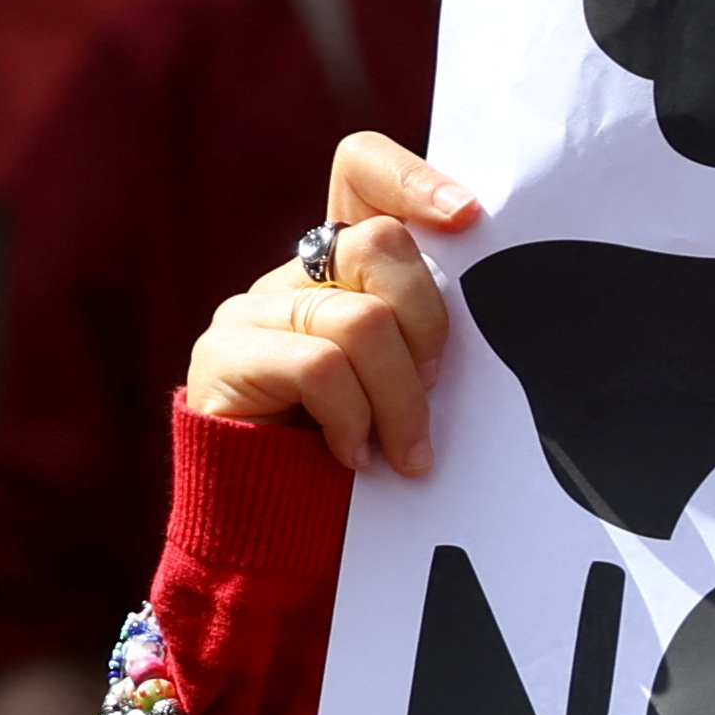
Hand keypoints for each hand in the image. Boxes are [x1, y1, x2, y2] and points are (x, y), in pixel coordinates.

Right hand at [182, 134, 481, 475]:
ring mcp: (251, 313)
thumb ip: (424, 333)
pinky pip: (319, 367)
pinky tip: (354, 457)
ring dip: (400, 398)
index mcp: (340, 270)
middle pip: (378, 243)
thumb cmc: (363, 465)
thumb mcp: (408, 383)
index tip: (467, 218)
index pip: (360, 171)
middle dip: (428, 322)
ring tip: (407, 454)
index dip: (411, 178)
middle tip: (435, 388)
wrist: (277, 543)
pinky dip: (353, 419)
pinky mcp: (225, 358)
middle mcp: (291, 276)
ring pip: (359, 320)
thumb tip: (489, 307)